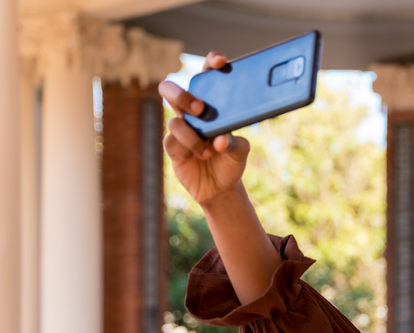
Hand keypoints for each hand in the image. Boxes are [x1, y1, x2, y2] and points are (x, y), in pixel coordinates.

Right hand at [158, 51, 249, 205]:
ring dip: (192, 134)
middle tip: (200, 107)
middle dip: (183, 95)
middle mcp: (191, 112)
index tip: (221, 62)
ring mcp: (180, 128)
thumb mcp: (241, 151)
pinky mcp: (173, 147)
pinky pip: (173, 141)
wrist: (221, 188)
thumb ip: (235, 143)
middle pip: (173, 90)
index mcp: (210, 103)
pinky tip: (203, 155)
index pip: (206, 75)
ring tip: (209, 149)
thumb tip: (221, 139)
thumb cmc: (231, 161)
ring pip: (175, 120)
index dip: (211, 63)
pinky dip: (189, 147)